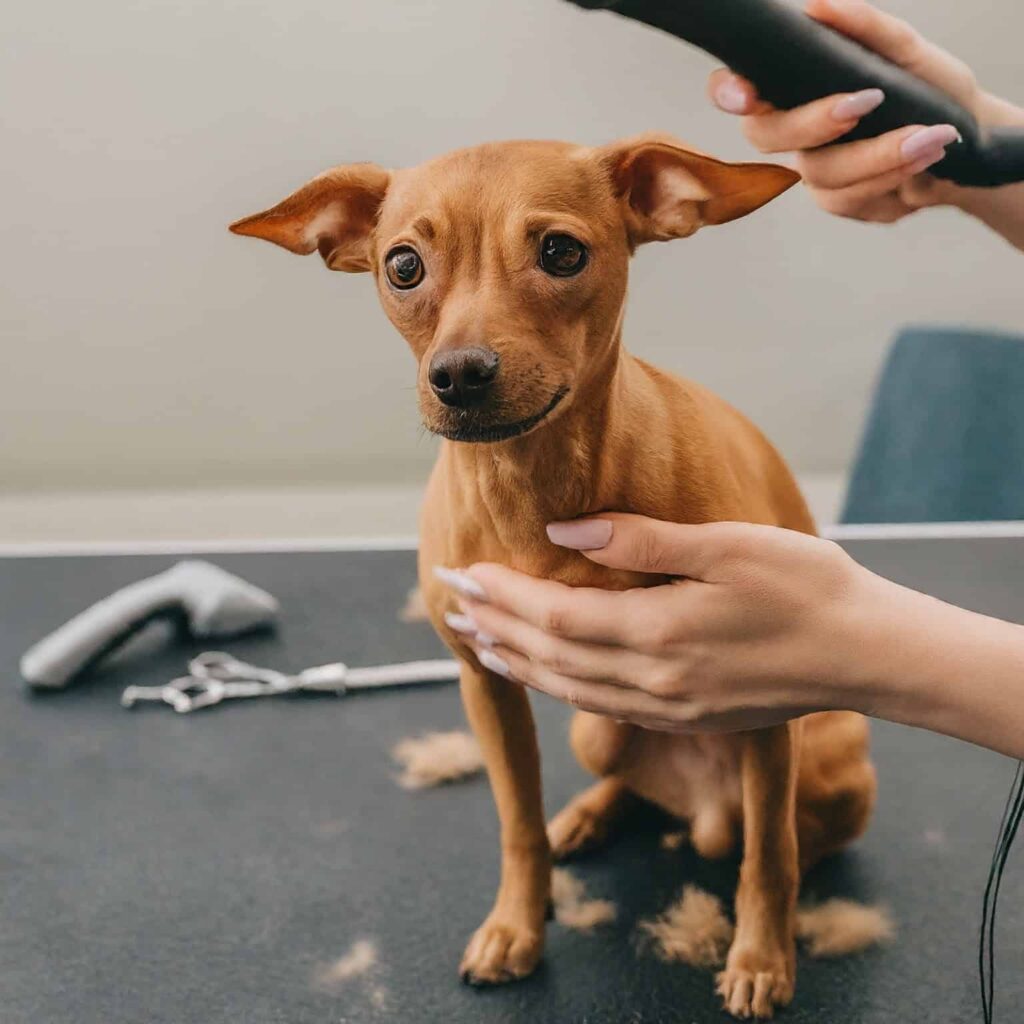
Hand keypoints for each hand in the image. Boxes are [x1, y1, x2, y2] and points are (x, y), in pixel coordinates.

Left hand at [438, 515, 872, 732]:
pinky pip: (601, 705)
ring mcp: (670, 706)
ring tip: (477, 641)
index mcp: (659, 633)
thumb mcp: (727, 545)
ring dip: (517, 662)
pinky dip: (558, 687)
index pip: (555, 616)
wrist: (867, 652)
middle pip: (551, 656)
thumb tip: (566, 527)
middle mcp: (655, 680)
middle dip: (495, 628)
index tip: (462, 572)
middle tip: (449, 603)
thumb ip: (641, 540)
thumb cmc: (805, 586)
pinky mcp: (687, 716)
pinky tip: (541, 672)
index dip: (503, 596)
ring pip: (569, 688)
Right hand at [708, 0, 985, 222]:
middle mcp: (795, 132)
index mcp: (796, 88)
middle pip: (766, 136)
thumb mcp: (907, 52)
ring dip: (877, 154)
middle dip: (812, 122)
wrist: (970, 142)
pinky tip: (925, 157)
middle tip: (866, 101)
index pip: (739, 89)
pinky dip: (892, 174)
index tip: (746, 95)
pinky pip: (849, 200)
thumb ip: (865, 29)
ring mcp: (814, 171)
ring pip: (818, 173)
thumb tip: (819, 5)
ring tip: (929, 135)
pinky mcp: (840, 203)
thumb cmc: (930, 90)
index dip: (728, 92)